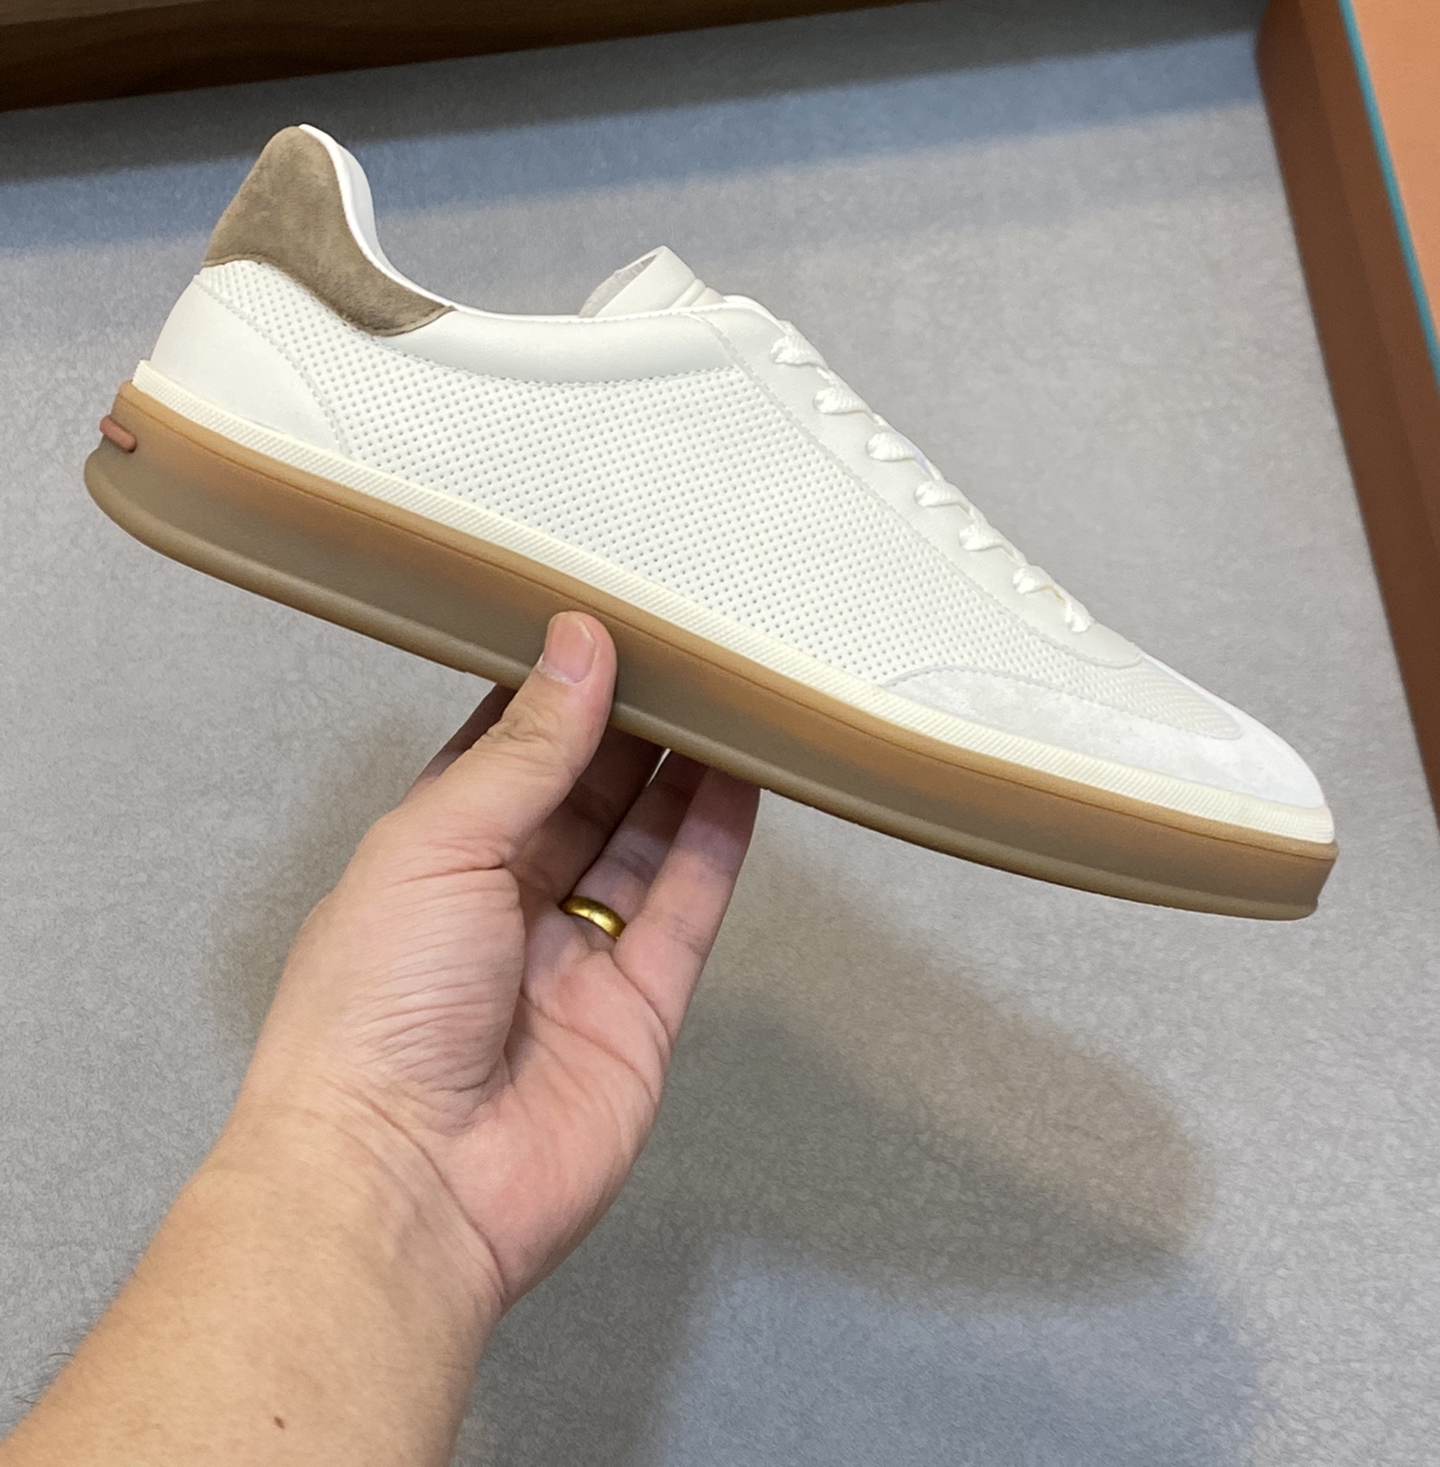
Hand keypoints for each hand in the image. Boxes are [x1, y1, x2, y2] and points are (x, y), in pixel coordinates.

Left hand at [232, 610, 758, 1315]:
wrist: (403, 1187)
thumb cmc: (372, 1014)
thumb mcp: (437, 845)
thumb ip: (525, 749)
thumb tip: (577, 645)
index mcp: (431, 857)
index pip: (502, 751)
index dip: (552, 689)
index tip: (603, 621)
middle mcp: (502, 903)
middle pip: (584, 793)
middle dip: (630, 721)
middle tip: (684, 645)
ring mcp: (574, 959)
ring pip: (643, 843)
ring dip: (684, 769)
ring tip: (731, 690)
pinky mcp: (638, 1011)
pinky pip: (687, 910)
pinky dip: (718, 842)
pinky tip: (747, 775)